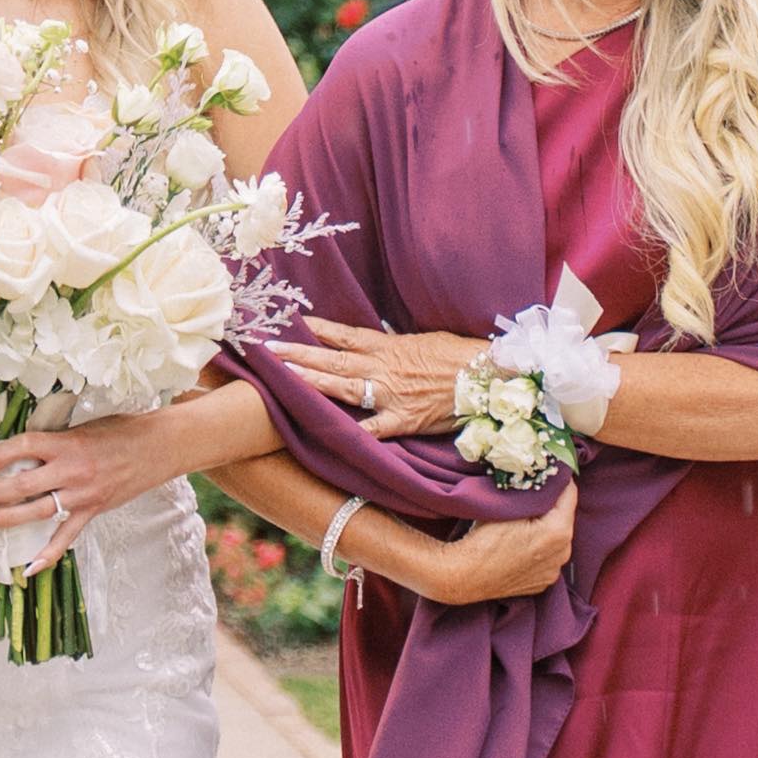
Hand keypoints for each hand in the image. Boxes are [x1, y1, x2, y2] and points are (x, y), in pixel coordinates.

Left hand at [0, 413, 176, 543]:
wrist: (158, 447)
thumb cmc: (122, 431)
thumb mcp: (83, 427)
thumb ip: (55, 440)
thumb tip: (25, 449)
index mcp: (66, 443)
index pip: (22, 447)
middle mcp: (71, 470)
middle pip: (22, 484)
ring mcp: (81, 495)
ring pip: (37, 511)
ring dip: (7, 517)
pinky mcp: (92, 510)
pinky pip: (67, 537)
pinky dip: (49, 554)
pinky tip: (30, 568)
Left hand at [280, 322, 474, 441]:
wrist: (487, 376)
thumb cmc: (460, 355)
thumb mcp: (425, 340)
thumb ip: (397, 343)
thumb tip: (381, 337)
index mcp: (388, 346)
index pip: (344, 336)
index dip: (317, 330)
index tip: (292, 323)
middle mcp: (382, 368)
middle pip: (332, 361)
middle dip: (299, 355)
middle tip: (270, 351)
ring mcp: (390, 394)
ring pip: (342, 388)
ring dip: (311, 382)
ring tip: (284, 378)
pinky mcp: (402, 419)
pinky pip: (372, 428)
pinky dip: (352, 432)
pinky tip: (326, 434)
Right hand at [379, 487, 577, 610]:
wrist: (463, 576)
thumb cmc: (482, 539)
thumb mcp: (508, 505)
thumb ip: (532, 489)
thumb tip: (542, 473)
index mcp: (558, 531)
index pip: (570, 493)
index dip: (559, 478)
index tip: (550, 469)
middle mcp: (563, 553)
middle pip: (564, 517)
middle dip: (551, 504)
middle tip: (533, 491)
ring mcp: (553, 570)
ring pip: (556, 538)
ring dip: (546, 526)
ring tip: (525, 516)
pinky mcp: (543, 582)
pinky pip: (547, 556)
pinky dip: (539, 546)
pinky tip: (520, 541)